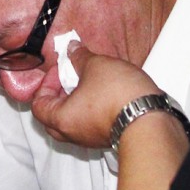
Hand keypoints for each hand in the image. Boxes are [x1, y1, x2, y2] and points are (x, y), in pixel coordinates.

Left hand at [30, 42, 160, 148]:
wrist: (151, 118)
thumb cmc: (119, 98)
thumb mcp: (95, 65)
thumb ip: (79, 57)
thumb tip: (73, 49)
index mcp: (61, 119)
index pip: (38, 105)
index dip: (46, 84)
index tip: (60, 71)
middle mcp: (74, 134)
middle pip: (52, 117)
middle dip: (58, 95)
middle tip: (70, 78)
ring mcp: (92, 139)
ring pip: (73, 123)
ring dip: (76, 103)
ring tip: (90, 83)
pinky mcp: (109, 138)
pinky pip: (91, 125)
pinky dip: (91, 111)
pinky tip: (104, 94)